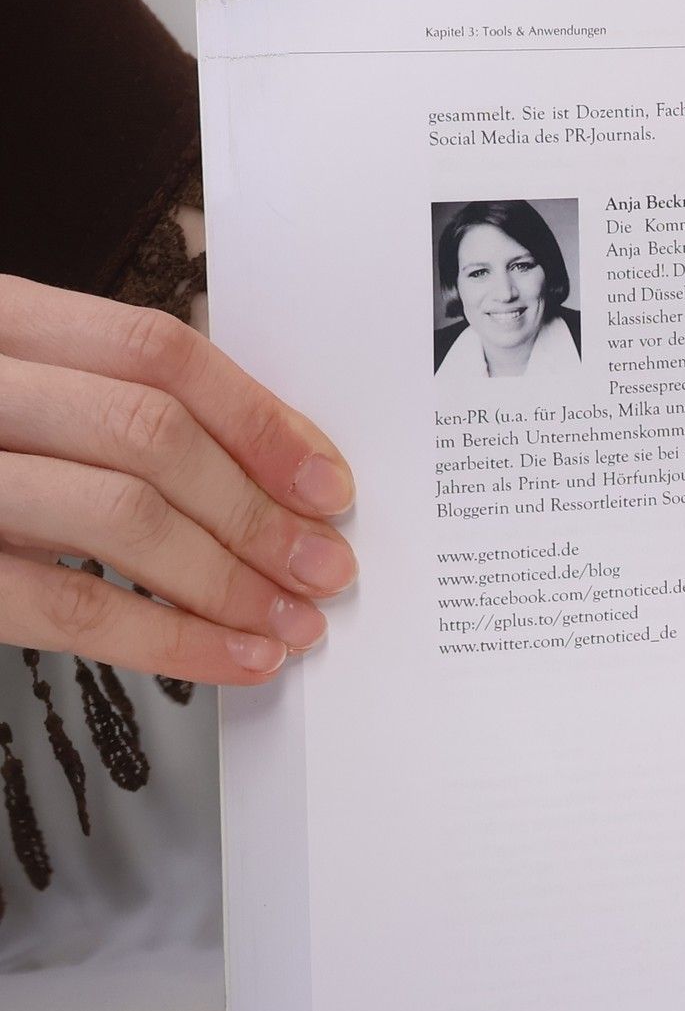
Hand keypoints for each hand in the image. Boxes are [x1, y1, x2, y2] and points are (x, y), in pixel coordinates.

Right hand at [0, 274, 356, 682]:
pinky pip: (71, 607)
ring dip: (230, 579)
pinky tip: (234, 658)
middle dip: (258, 511)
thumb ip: (97, 407)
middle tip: (324, 565)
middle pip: (151, 434)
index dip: (259, 420)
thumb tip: (261, 472)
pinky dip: (173, 640)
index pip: (157, 352)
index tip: (326, 483)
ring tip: (291, 620)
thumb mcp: (9, 390)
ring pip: (120, 515)